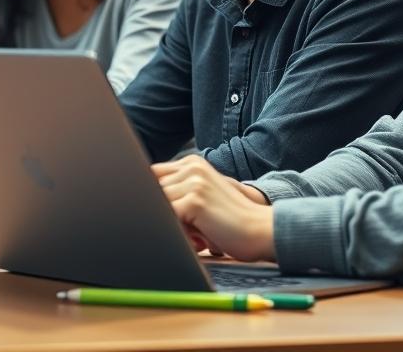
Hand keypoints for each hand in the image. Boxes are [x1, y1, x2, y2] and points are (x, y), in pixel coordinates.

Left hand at [152, 156, 275, 262]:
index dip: (150, 195)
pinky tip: (199, 239)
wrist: (261, 231)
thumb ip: (177, 193)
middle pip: (150, 189)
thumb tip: (140, 200)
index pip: (152, 174)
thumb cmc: (230, 222)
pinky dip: (176, 231)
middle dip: (161, 212)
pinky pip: (167, 216)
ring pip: (157, 204)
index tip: (157, 212)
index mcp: (192, 163)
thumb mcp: (202, 198)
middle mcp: (192, 167)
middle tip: (190, 230)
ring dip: (170, 223)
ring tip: (197, 235)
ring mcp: (194, 182)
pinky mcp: (195, 200)